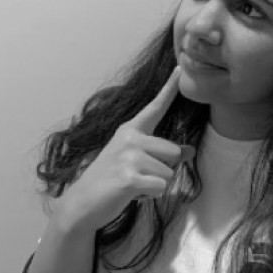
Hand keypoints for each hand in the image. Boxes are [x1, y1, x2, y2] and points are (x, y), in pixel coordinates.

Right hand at [55, 67, 193, 234]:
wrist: (82, 204)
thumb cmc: (111, 180)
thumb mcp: (136, 162)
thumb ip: (162, 154)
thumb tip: (190, 150)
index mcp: (131, 130)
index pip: (155, 107)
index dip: (170, 88)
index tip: (180, 68)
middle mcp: (130, 138)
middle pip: (174, 152)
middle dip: (163, 170)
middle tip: (138, 176)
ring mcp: (128, 156)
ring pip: (169, 172)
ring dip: (155, 185)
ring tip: (132, 184)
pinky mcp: (128, 177)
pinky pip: (160, 186)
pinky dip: (150, 196)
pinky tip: (131, 194)